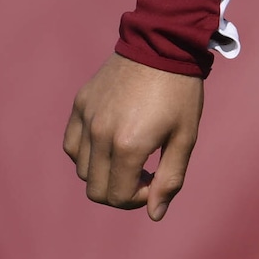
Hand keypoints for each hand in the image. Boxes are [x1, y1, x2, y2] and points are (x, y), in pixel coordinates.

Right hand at [62, 53, 204, 220]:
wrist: (163, 43)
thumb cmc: (181, 92)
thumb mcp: (185, 137)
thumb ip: (170, 178)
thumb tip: (155, 214)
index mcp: (128, 145)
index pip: (118, 197)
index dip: (138, 198)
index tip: (154, 179)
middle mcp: (100, 134)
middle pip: (95, 189)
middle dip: (119, 191)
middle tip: (142, 172)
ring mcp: (86, 118)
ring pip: (82, 169)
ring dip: (104, 172)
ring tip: (129, 154)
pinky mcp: (80, 104)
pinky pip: (72, 144)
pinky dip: (87, 153)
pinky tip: (110, 141)